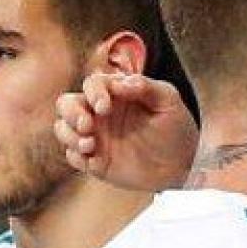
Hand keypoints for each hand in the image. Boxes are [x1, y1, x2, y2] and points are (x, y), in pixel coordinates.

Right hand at [55, 73, 197, 191]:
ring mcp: (95, 137)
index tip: (105, 107)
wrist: (183, 164)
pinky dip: (77, 158)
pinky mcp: (94, 160)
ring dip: (70, 136)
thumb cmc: (176, 128)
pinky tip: (94, 162)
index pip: (92, 84)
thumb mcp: (168, 102)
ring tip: (89, 146)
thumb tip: (122, 82)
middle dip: (72, 113)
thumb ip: (147, 87)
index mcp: (115, 94)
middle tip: (88, 126)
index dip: (93, 93)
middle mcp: (99, 114)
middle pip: (67, 104)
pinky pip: (73, 157)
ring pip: (64, 129)